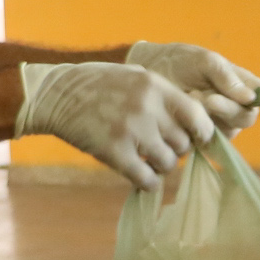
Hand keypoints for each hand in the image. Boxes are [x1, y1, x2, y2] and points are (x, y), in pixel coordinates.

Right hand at [16, 61, 210, 189]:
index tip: (196, 139)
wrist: (57, 93)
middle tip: (162, 148)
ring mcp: (130, 131)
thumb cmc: (100, 84)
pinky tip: (140, 175)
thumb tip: (196, 121)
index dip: (201, 132)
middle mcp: (147, 108)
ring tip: (149, 160)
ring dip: (162, 166)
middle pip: (184, 144)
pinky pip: (146, 179)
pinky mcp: (113, 152)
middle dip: (177, 150)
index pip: (197, 116)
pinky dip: (147, 182)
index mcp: (156, 87)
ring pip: (168, 164)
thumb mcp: (137, 77)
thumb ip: (165, 96)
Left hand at [125, 40, 259, 131]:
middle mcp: (234, 105)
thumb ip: (227, 77)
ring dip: (211, 116)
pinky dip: (198, 127)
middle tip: (206, 98)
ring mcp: (218, 122)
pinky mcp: (201, 136)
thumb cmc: (180, 61)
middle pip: (246, 117)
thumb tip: (250, 98)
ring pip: (229, 129)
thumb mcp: (205, 60)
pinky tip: (186, 112)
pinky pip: (209, 139)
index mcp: (242, 84)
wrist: (150, 71)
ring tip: (191, 98)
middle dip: (228, 108)